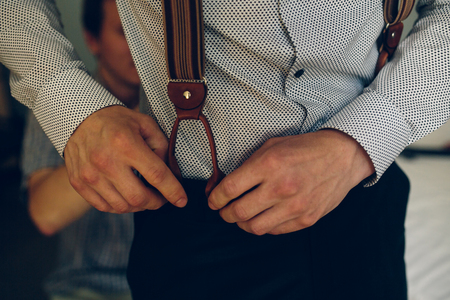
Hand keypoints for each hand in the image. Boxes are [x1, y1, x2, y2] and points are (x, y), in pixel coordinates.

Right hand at [64, 105, 186, 212]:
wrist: (78, 118)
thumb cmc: (116, 121)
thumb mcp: (145, 124)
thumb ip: (161, 147)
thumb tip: (170, 173)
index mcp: (127, 144)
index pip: (156, 175)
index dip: (173, 191)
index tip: (182, 200)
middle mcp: (106, 161)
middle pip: (139, 197)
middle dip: (156, 202)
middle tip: (161, 198)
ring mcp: (90, 174)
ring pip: (122, 206)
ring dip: (139, 206)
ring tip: (144, 197)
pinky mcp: (78, 182)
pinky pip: (103, 206)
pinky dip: (119, 207)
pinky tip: (126, 197)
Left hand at [208, 129, 374, 234]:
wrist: (341, 157)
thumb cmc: (304, 149)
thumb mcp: (272, 146)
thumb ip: (249, 164)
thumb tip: (226, 183)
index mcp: (269, 164)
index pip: (230, 188)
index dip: (216, 198)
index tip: (213, 200)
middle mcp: (280, 187)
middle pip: (238, 211)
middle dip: (225, 214)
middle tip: (223, 211)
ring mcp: (295, 206)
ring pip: (254, 227)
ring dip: (241, 223)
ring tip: (241, 217)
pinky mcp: (306, 219)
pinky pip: (274, 231)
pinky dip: (263, 226)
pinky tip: (262, 217)